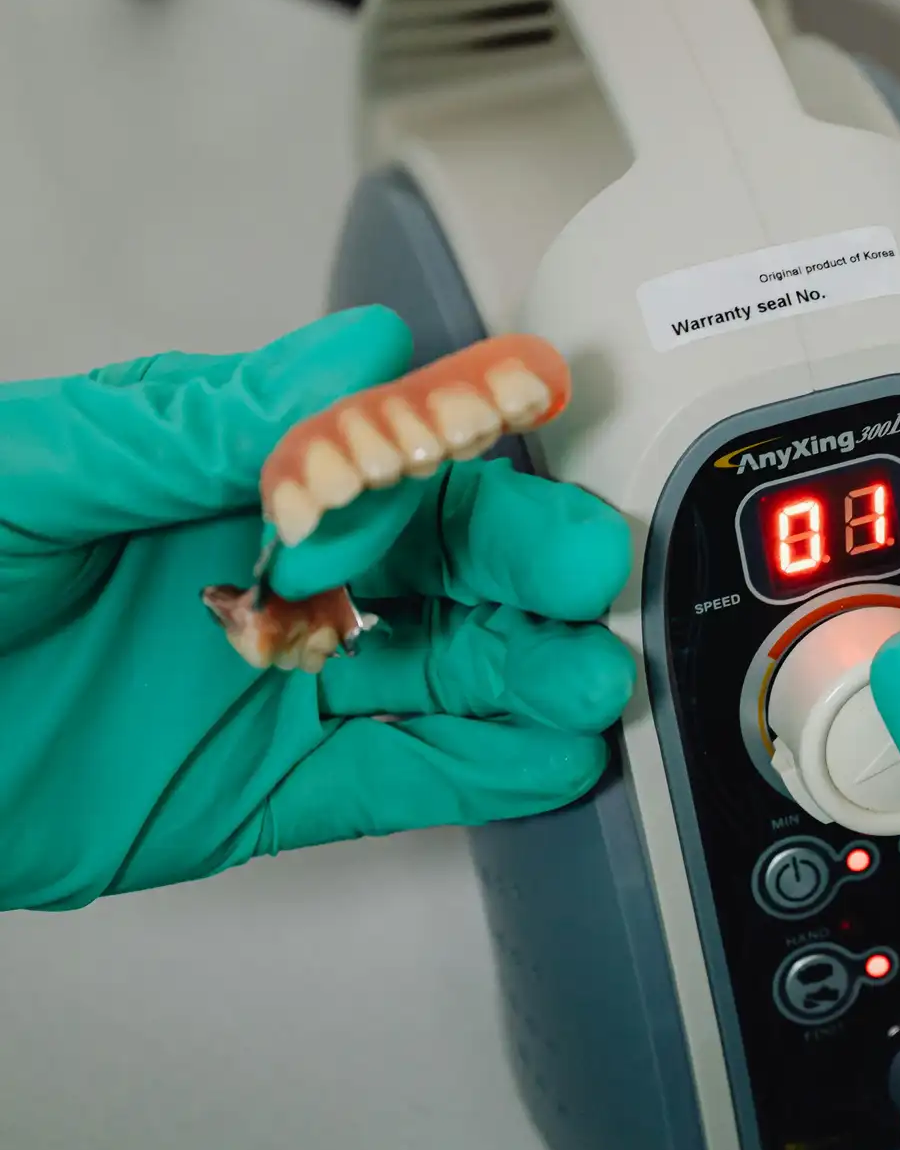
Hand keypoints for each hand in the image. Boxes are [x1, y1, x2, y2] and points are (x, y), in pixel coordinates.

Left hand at [0, 307, 634, 909]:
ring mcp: (283, 686)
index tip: (551, 455)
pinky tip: (546, 766)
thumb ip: (209, 423)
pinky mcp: (264, 790)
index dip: (475, 465)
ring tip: (593, 687)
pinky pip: (390, 783)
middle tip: (591, 581)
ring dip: (523, 681)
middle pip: (441, 572)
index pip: (389, 463)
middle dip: (526, 576)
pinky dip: (473, 780)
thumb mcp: (41, 470)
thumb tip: (362, 359)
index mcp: (240, 479)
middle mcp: (283, 576)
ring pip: (439, 678)